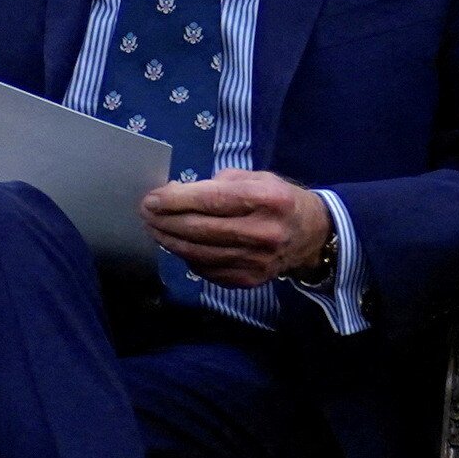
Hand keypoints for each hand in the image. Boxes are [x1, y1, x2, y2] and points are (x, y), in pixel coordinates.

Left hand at [143, 170, 332, 290]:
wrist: (312, 236)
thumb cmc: (277, 200)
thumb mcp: (256, 178)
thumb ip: (216, 184)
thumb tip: (174, 193)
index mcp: (267, 199)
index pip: (211, 200)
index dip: (175, 200)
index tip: (151, 199)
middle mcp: (263, 232)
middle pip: (200, 229)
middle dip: (165, 220)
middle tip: (145, 213)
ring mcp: (256, 260)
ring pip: (198, 252)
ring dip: (169, 240)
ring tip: (154, 228)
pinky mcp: (249, 279)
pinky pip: (206, 269)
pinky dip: (186, 256)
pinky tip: (176, 244)